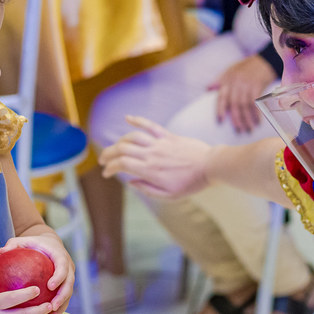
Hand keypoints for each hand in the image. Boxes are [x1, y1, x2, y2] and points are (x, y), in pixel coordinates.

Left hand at [0, 235, 74, 313]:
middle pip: (69, 283)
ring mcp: (69, 277)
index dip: (59, 277)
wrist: (50, 244)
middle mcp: (68, 267)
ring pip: (68, 294)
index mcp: (60, 255)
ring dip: (62, 306)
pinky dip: (58, 309)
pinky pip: (64, 298)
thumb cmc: (34, 244)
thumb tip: (2, 251)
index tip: (50, 286)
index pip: (63, 266)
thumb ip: (14, 244)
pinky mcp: (66, 285)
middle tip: (52, 306)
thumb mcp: (25, 241)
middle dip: (63, 296)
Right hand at [99, 115, 213, 197]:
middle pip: (121, 149)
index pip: (121, 165)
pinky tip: (127, 118)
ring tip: (113, 148)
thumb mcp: (169, 196)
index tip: (107, 173)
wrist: (210, 166)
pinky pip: (149, 125)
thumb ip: (148, 190)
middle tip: (103, 161)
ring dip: (118, 141)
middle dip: (108, 154)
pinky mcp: (168, 136)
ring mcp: (159, 143)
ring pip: (132, 137)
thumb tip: (131, 182)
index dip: (110, 168)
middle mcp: (151, 155)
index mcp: (150, 171)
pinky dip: (137, 120)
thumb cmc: (191, 183)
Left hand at [209, 54, 274, 133]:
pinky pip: (256, 103)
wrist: (264, 61)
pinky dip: (257, 114)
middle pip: (234, 104)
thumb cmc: (245, 67)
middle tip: (239, 130)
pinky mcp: (258, 86)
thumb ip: (219, 80)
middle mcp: (236, 82)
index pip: (222, 96)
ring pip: (245, 105)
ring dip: (247, 119)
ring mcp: (247, 84)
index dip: (220, 109)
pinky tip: (258, 122)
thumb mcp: (230, 70)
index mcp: (228, 80)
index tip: (220, 121)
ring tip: (248, 130)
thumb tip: (207, 89)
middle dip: (236, 118)